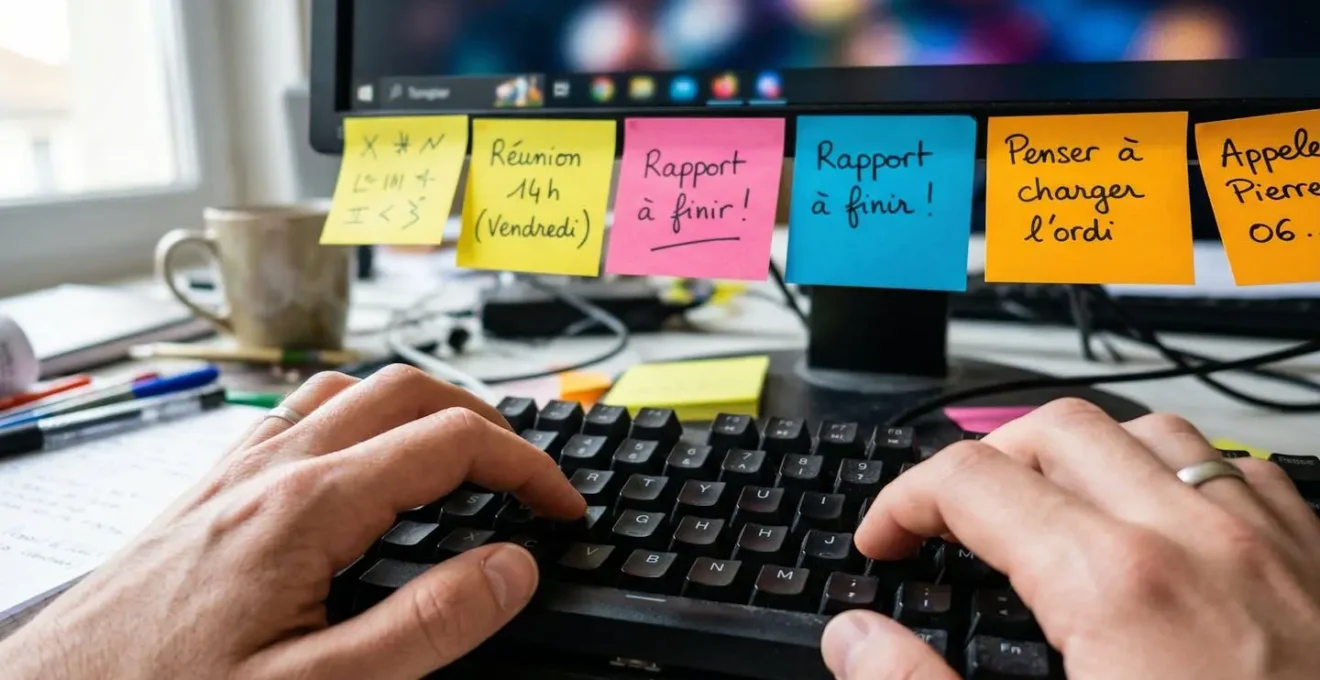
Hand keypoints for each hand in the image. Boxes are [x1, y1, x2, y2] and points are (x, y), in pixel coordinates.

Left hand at [0, 366, 585, 679]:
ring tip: (460, 457)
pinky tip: (362, 464)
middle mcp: (271, 467)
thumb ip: (425, 625)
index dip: (527, 467)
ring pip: (350, 389)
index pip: (451, 443)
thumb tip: (510, 568)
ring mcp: (236, 469)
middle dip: (486, 420)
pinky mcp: (212, 488)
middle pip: (406, 390)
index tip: (563, 505)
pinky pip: (299, 414)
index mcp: (307, 506)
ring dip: (421, 406)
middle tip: (526, 475)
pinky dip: (359, 417)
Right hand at [823, 399, 1319, 679]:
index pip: (972, 482)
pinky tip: (1161, 524)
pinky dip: (1177, 476)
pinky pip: (1237, 471)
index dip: (904, 503)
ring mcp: (1268, 544)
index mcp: (1114, 586)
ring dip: (1083, 456)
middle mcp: (1194, 540)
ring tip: (1050, 506)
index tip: (885, 539)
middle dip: (985, 464)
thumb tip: (858, 641)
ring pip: (1152, 433)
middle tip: (952, 521)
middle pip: (1056, 432)